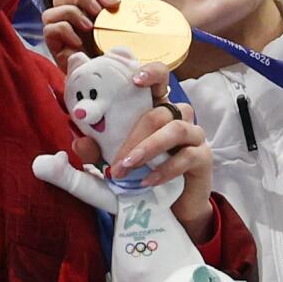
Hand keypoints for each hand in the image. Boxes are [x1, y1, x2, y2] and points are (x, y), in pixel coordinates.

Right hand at [42, 0, 122, 67]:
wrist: (111, 81)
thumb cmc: (116, 54)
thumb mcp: (120, 26)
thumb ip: (114, 4)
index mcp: (83, 13)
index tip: (116, 2)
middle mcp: (68, 21)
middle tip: (98, 11)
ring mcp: (59, 34)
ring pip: (51, 11)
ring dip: (72, 14)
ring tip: (90, 27)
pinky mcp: (53, 47)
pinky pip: (49, 29)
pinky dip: (65, 31)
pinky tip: (79, 42)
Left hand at [70, 63, 216, 238]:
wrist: (170, 208)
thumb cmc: (141, 176)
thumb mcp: (113, 163)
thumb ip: (96, 152)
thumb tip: (79, 142)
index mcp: (156, 109)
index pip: (160, 80)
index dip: (152, 73)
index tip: (134, 79)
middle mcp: (177, 118)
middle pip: (159, 112)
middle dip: (133, 137)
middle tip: (115, 161)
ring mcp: (194, 136)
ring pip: (175, 129)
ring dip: (148, 147)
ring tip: (127, 167)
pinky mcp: (204, 157)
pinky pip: (187, 156)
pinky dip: (165, 168)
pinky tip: (148, 180)